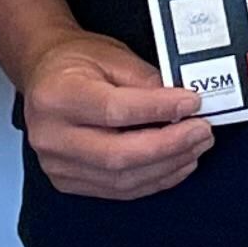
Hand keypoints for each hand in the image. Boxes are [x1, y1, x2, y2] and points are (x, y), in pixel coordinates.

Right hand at [18, 28, 213, 200]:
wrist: (45, 77)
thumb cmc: (76, 62)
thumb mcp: (113, 56)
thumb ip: (146, 82)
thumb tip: (182, 107)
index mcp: (57, 96)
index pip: (115, 110)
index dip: (159, 110)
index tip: (192, 103)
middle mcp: (50, 135)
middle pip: (119, 154)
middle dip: (170, 146)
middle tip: (202, 131)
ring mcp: (56, 164)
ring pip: (122, 179)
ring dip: (167, 166)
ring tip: (195, 147)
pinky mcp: (68, 181)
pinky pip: (118, 189)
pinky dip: (153, 179)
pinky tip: (176, 163)